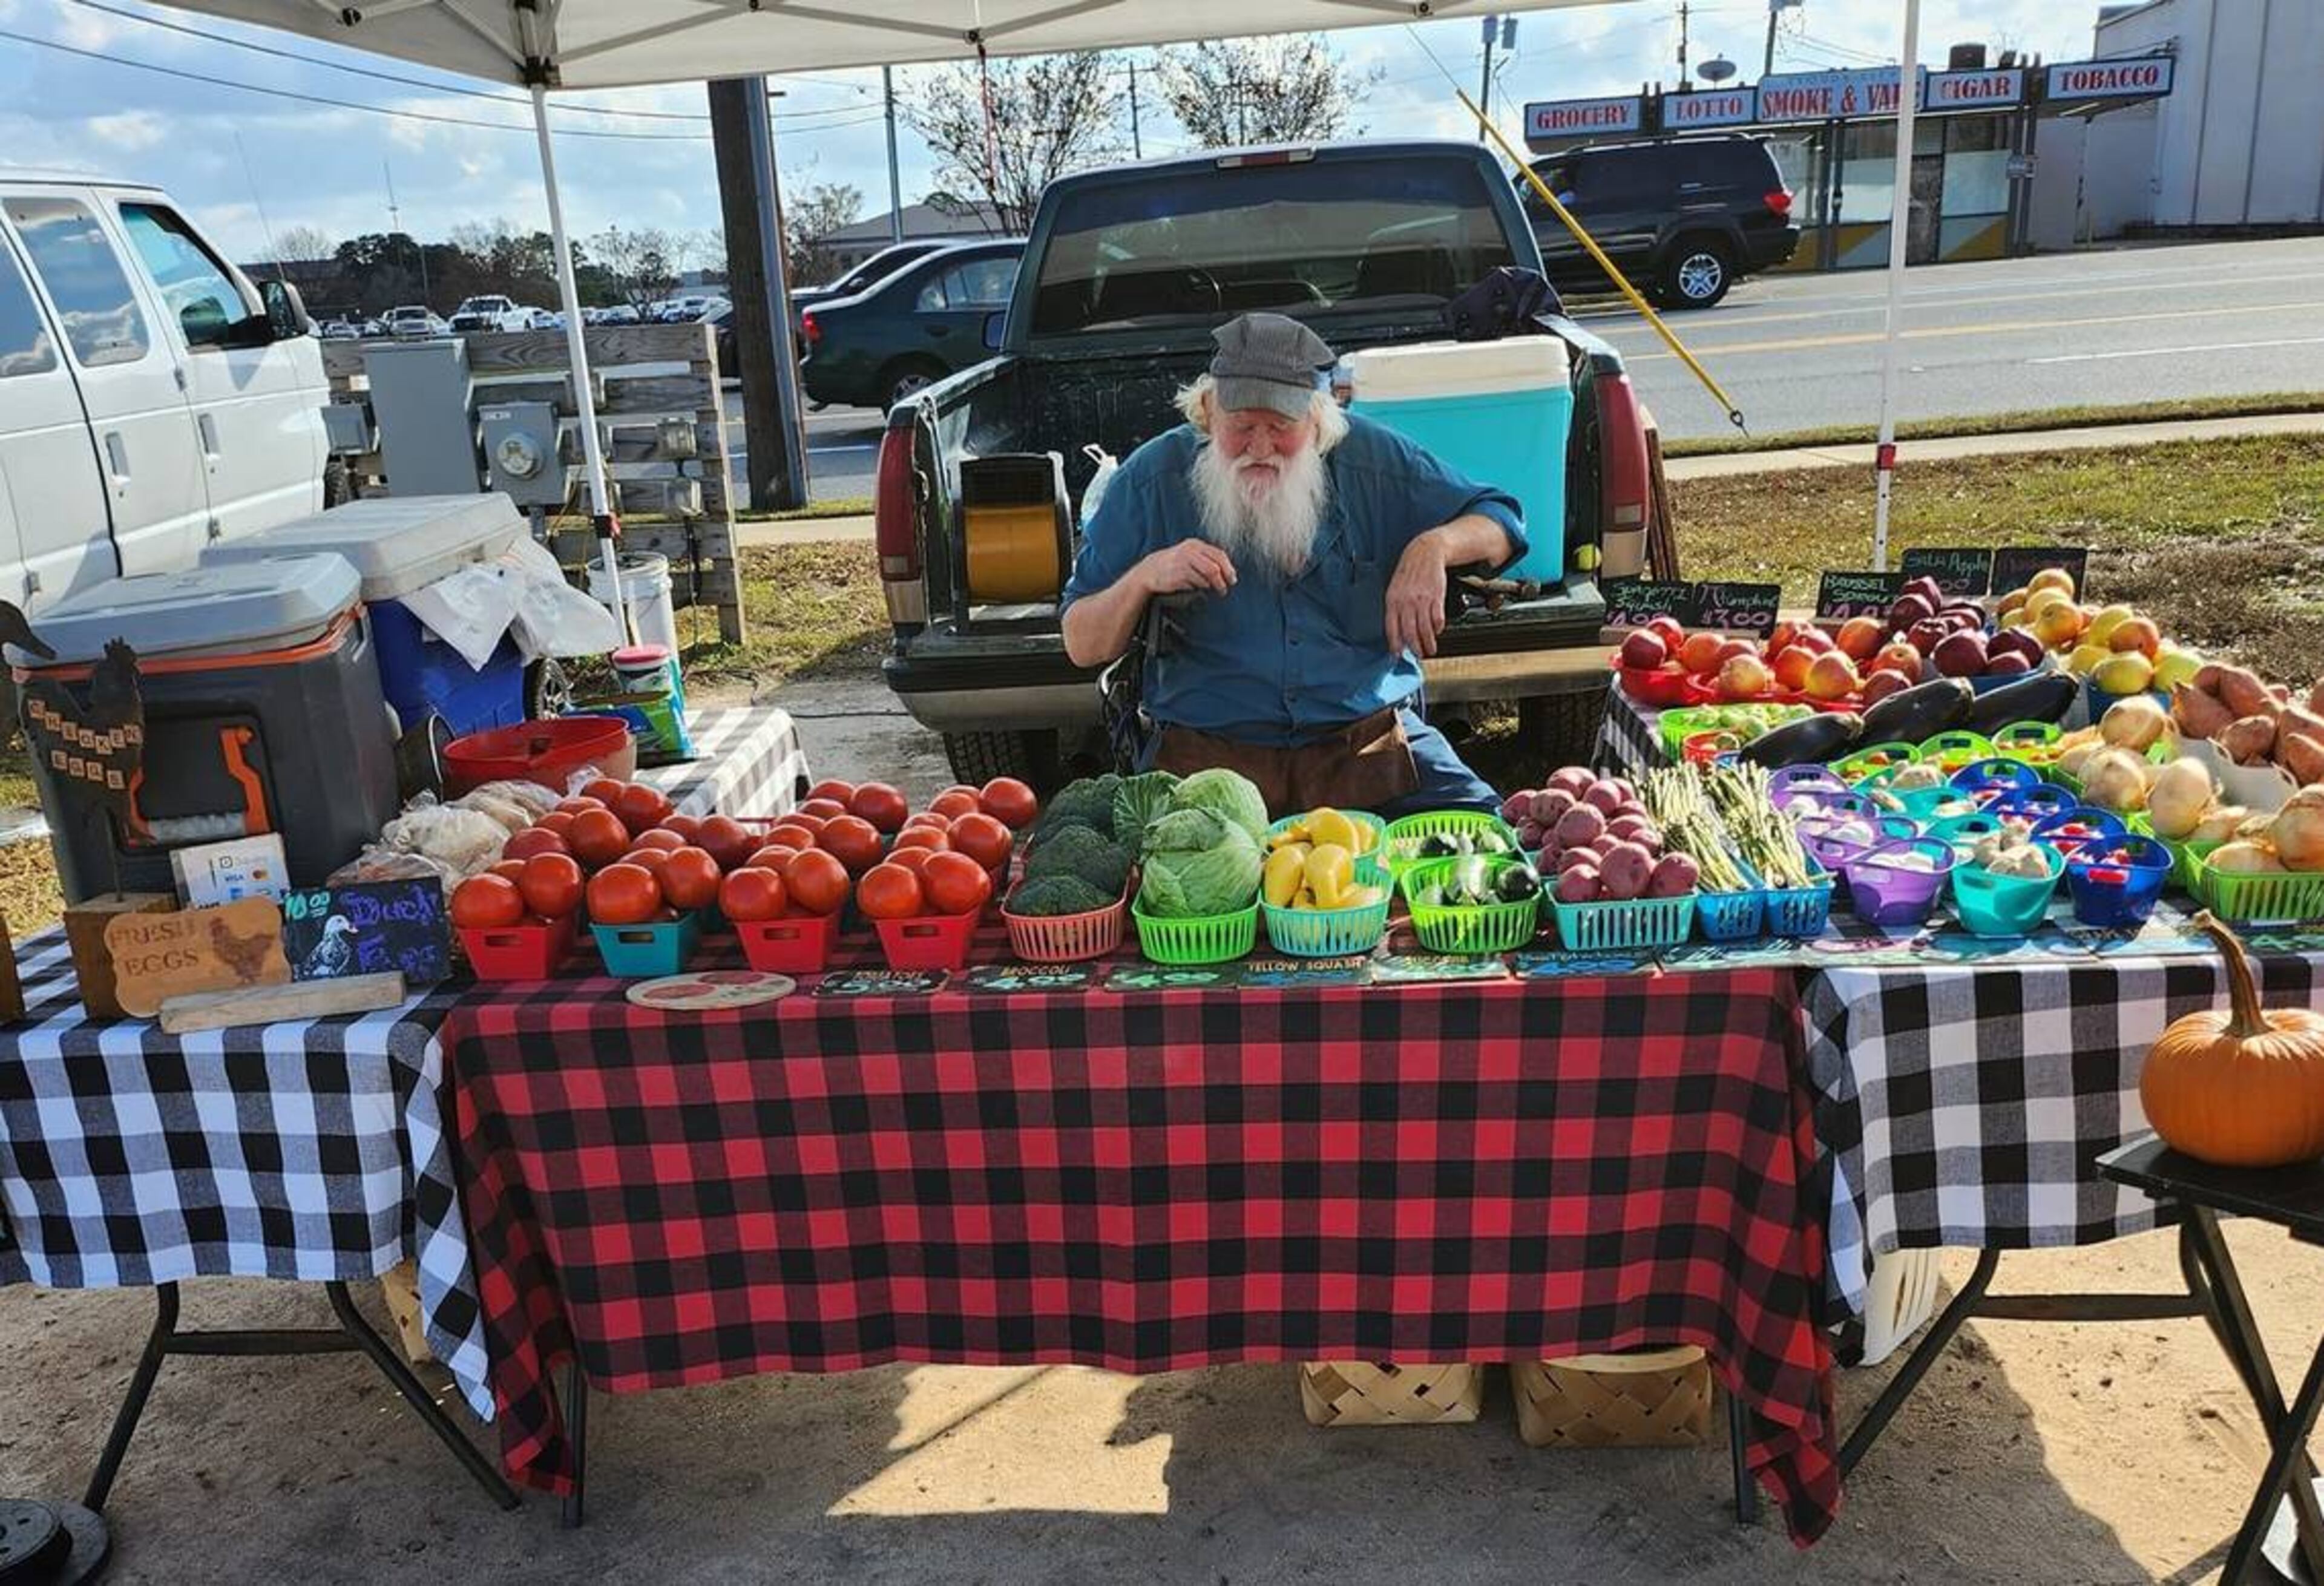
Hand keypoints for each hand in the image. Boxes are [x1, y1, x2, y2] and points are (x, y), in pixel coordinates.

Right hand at [1140, 539, 1235, 597]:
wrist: (1150, 570)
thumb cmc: (1173, 565)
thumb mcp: (1189, 555)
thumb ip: (1206, 559)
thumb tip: (1227, 572)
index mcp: (1195, 545)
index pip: (1219, 555)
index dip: (1229, 568)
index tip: (1232, 579)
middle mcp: (1190, 551)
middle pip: (1215, 566)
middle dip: (1223, 579)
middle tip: (1225, 589)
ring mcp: (1184, 562)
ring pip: (1208, 575)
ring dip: (1213, 585)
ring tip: (1213, 590)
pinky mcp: (1178, 573)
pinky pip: (1196, 583)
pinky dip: (1198, 587)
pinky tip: (1194, 587)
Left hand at [1386, 531, 1450, 657]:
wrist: (1426, 553)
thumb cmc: (1409, 571)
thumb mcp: (1395, 588)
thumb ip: (1395, 608)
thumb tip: (1397, 630)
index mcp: (1393, 600)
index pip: (1392, 628)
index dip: (1395, 644)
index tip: (1397, 654)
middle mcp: (1406, 601)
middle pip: (1410, 631)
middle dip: (1415, 647)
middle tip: (1418, 655)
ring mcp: (1421, 599)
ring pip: (1424, 628)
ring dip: (1428, 642)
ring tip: (1430, 649)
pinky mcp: (1436, 596)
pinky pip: (1437, 618)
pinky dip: (1438, 627)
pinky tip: (1437, 630)